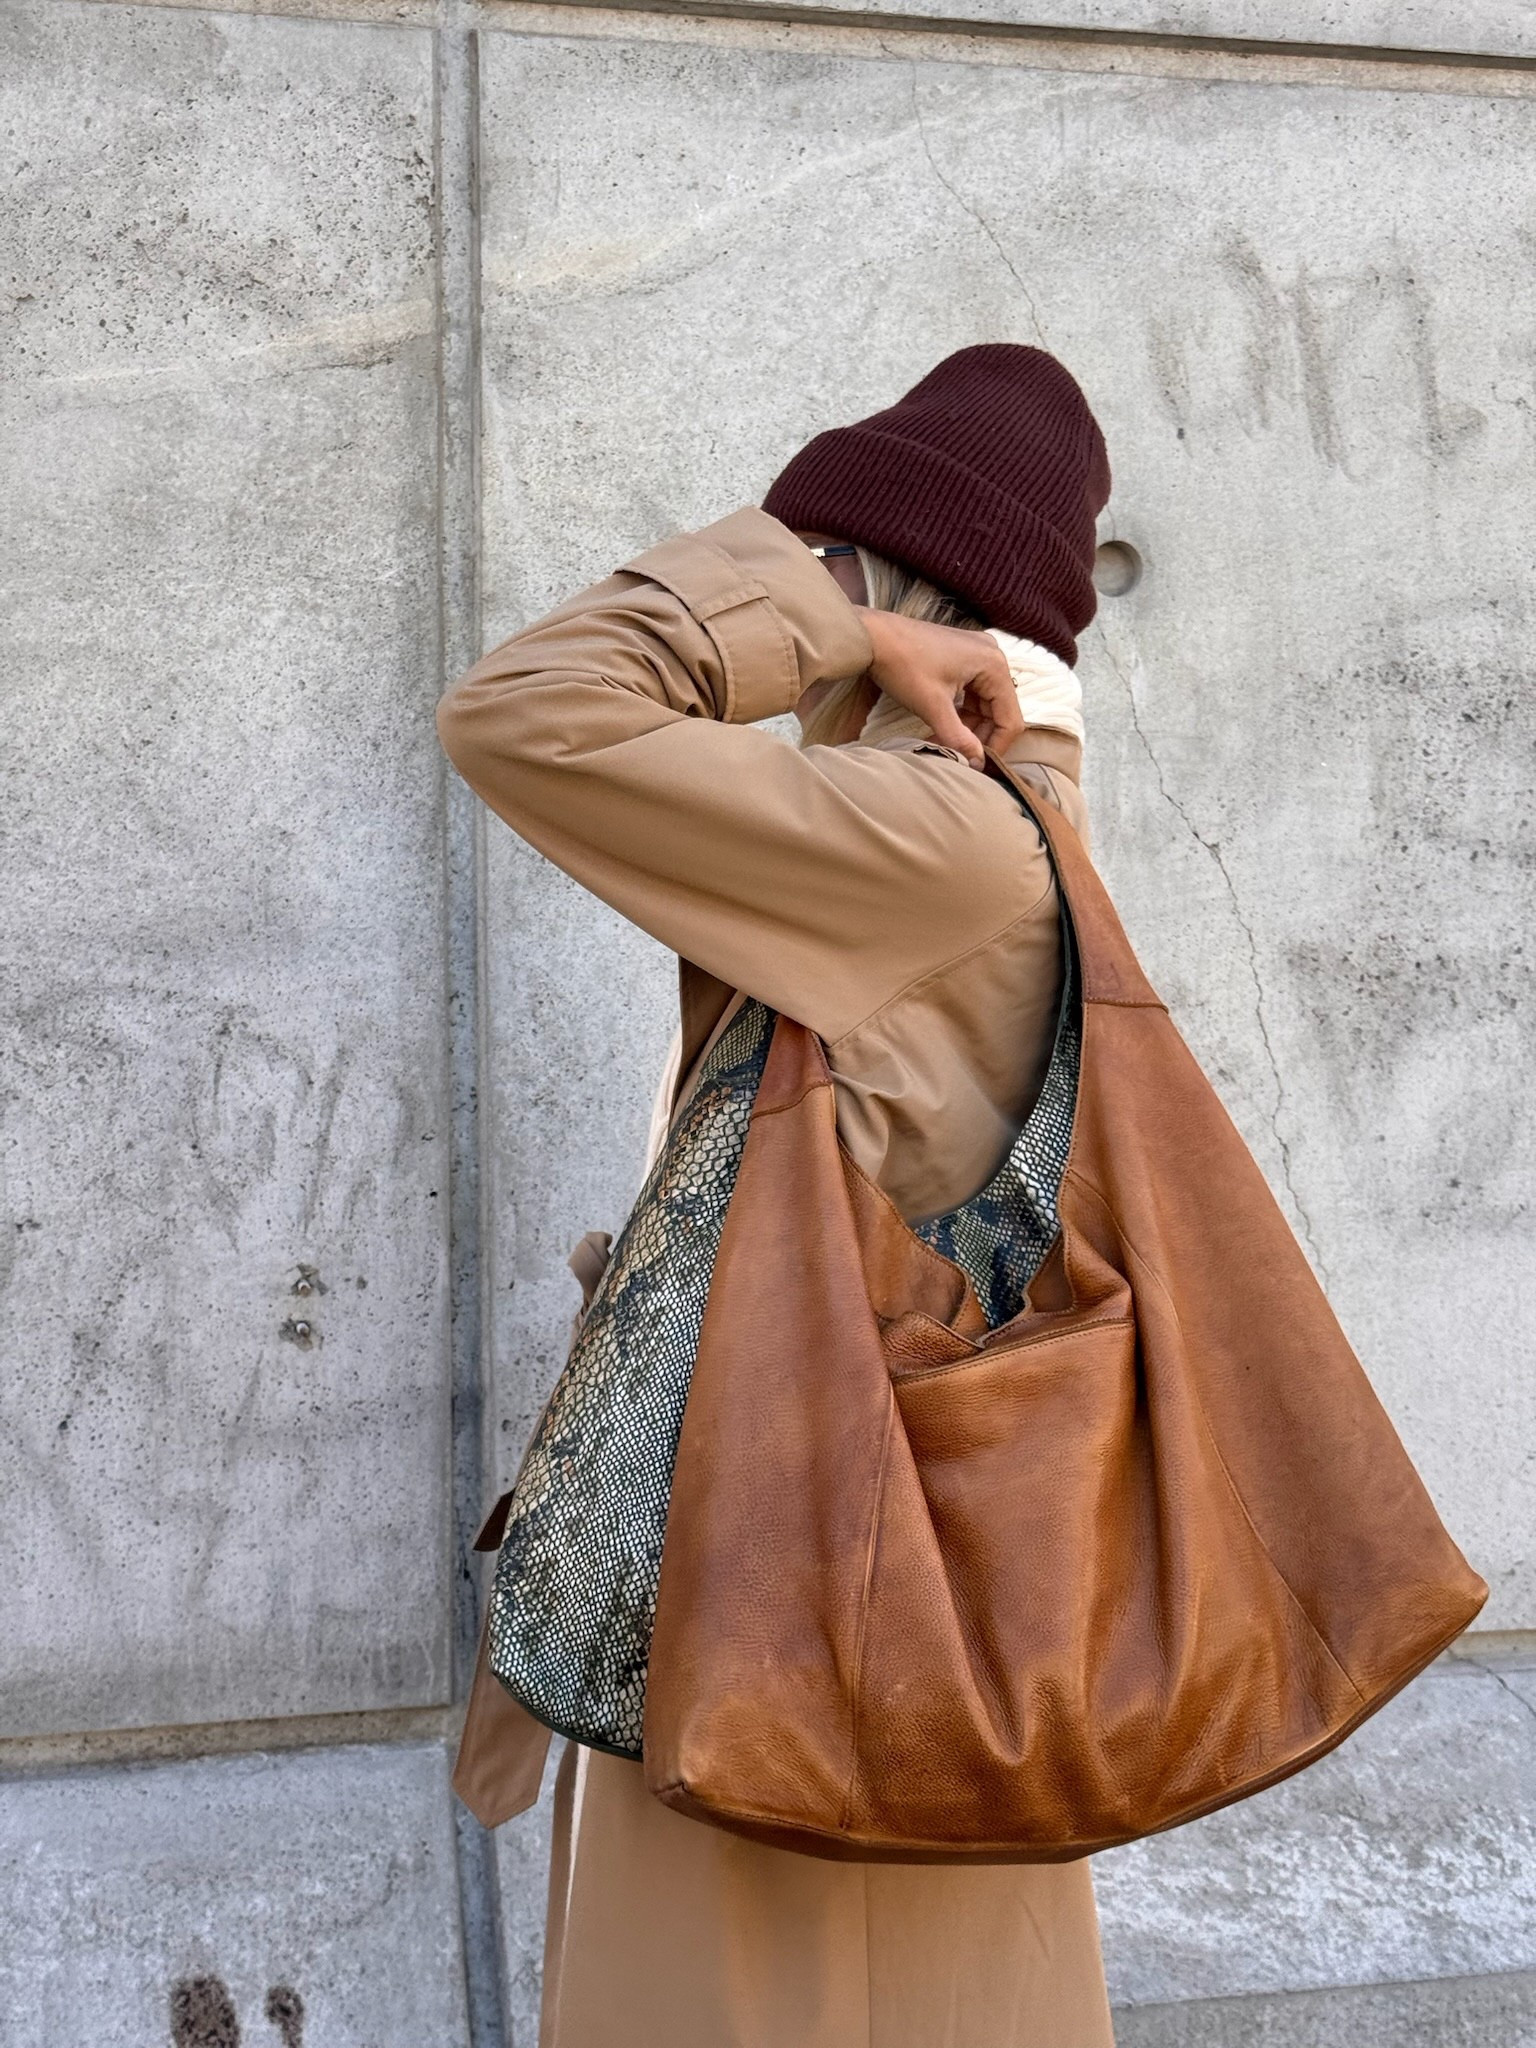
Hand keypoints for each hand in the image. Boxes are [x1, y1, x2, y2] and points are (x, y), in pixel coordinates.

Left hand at [859, 611, 1021, 769]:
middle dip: (978, 737)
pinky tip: (942, 728)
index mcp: (994, 665)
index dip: (996, 746)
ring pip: (984, 704)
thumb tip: (977, 763)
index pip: (1010, 718)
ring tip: (944, 745)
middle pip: (998, 711)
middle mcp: (992, 656)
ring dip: (967, 727)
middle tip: (957, 757)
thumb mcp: (932, 707)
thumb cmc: (903, 665)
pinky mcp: (963, 656)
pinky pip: (972, 693)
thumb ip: (958, 738)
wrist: (873, 636)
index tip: (977, 765)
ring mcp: (977, 654)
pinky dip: (960, 713)